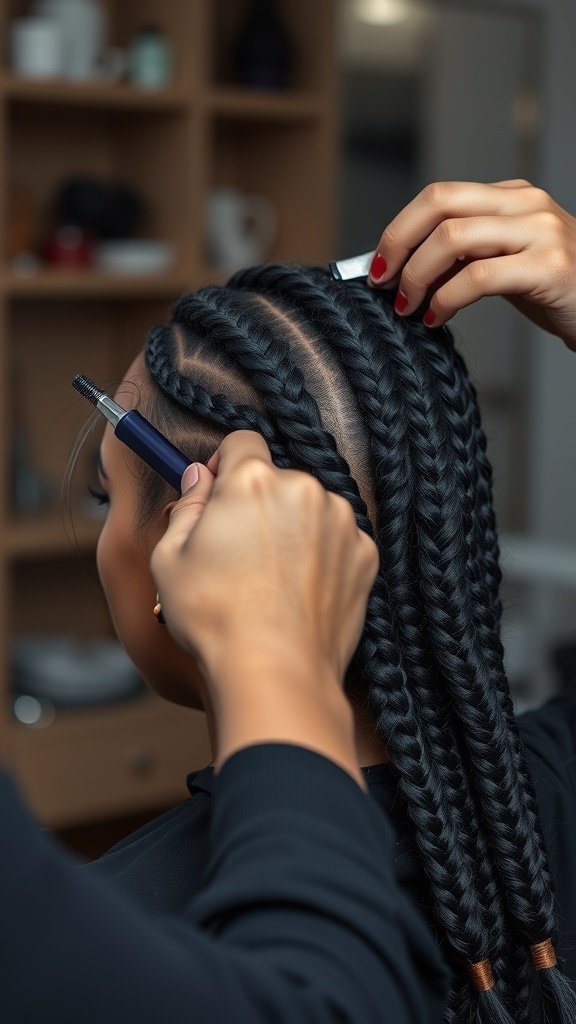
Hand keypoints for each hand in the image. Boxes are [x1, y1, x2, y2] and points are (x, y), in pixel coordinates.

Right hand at [151, 430, 378, 691]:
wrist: (276, 672)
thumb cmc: (216, 618)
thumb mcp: (170, 558)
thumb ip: (186, 506)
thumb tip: (199, 479)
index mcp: (253, 480)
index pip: (242, 441)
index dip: (223, 465)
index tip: (216, 494)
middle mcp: (305, 489)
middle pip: (276, 478)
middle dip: (256, 503)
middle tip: (237, 551)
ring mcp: (341, 522)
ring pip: (309, 509)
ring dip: (291, 528)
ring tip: (269, 579)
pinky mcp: (365, 554)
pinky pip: (336, 539)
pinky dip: (320, 555)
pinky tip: (298, 591)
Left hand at [369, 180, 575, 350]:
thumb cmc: (555, 292)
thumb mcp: (504, 264)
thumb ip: (463, 257)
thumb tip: (403, 267)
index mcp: (512, 197)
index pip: (439, 195)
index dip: (399, 229)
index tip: (378, 265)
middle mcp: (526, 204)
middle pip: (440, 202)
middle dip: (398, 243)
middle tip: (381, 282)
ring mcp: (541, 232)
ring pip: (453, 237)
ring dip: (417, 276)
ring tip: (408, 305)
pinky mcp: (549, 267)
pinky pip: (479, 277)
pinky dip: (445, 299)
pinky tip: (436, 318)